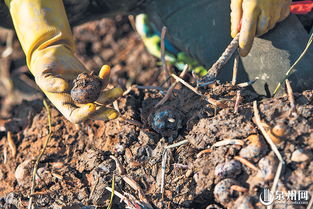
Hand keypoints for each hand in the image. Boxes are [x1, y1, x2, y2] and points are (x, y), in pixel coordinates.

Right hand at [6, 0, 121, 122]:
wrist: (52, 57)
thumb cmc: (44, 69)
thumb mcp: (43, 75)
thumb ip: (51, 83)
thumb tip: (64, 86)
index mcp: (65, 105)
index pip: (76, 116)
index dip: (84, 114)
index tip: (92, 106)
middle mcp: (78, 102)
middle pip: (94, 112)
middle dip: (105, 113)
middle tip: (116, 114)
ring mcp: (88, 93)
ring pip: (102, 99)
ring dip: (111, 96)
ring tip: (120, 90)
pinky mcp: (94, 82)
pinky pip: (102, 82)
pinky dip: (105, 77)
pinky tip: (106, 68)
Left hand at [230, 0, 290, 55]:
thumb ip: (235, 17)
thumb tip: (235, 34)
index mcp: (252, 8)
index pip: (248, 34)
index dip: (244, 46)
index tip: (242, 53)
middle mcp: (267, 11)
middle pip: (259, 32)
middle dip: (253, 31)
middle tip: (249, 20)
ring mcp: (278, 9)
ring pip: (269, 27)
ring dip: (262, 24)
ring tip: (259, 11)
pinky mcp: (286, 6)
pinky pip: (278, 19)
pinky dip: (273, 18)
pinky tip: (269, 8)